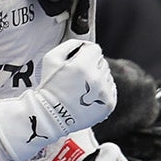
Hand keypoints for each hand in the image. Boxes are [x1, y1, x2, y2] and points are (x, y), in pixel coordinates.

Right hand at [0, 39, 117, 160]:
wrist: (50, 117)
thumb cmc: (49, 88)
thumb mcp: (51, 58)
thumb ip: (70, 44)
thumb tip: (84, 44)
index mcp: (82, 65)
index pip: (95, 49)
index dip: (85, 54)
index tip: (78, 62)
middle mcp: (96, 79)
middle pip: (101, 62)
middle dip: (91, 66)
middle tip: (77, 78)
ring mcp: (104, 93)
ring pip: (107, 76)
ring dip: (97, 79)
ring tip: (82, 88)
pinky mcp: (108, 105)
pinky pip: (111, 89)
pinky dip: (102, 91)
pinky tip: (89, 96)